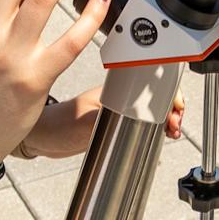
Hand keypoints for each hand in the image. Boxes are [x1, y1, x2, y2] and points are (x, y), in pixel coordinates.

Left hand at [17, 87, 185, 158]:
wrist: (42, 138)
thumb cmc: (56, 125)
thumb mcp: (86, 125)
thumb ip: (109, 119)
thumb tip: (134, 114)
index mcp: (114, 87)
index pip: (150, 81)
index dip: (168, 93)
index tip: (175, 108)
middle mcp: (120, 94)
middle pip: (157, 93)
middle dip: (173, 106)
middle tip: (176, 123)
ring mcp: (121, 107)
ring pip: (154, 106)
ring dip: (167, 116)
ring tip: (172, 130)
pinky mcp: (118, 122)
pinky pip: (146, 119)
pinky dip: (158, 125)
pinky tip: (163, 133)